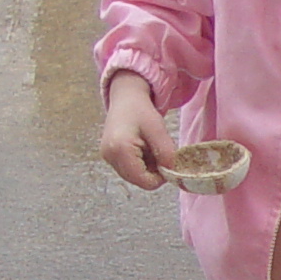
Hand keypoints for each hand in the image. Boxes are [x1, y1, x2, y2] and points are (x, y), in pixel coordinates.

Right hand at [100, 73, 175, 188]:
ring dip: (147, 167)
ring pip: (135, 177)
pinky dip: (140, 163)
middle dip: (153, 171)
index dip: (161, 176)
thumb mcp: (158, 129)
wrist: (125, 98)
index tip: (168, 160)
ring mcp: (107, 158)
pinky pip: (130, 170)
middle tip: (158, 150)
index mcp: (120, 150)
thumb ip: (166, 153)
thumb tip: (173, 174)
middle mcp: (109, 157)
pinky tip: (142, 148)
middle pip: (139, 181)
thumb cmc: (141, 110)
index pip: (145, 181)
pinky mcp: (109, 157)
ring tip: (149, 147)